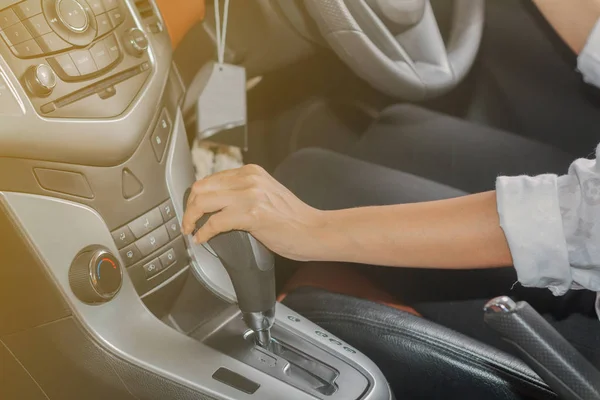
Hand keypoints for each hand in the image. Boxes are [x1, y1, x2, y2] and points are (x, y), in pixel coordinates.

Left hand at [182, 164, 326, 260]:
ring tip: (191, 230)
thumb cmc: (294, 219)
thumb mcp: (266, 194)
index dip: (196, 196)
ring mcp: (250, 195)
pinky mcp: (252, 214)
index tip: (192, 210)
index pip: (210, 178)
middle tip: (187, 223)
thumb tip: (218, 203)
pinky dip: (204, 232)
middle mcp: (249, 179)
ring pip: (203, 202)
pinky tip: (203, 238)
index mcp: (251, 172)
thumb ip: (244, 192)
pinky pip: (215, 222)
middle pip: (201, 187)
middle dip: (189, 207)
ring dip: (191, 219)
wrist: (314, 230)